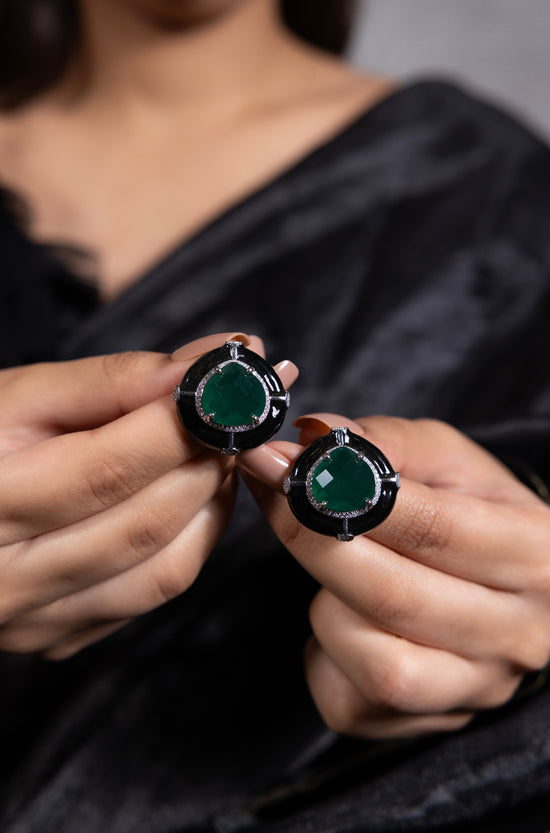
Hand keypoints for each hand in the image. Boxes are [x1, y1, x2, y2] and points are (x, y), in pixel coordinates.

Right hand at [0, 332, 296, 659]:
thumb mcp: (19, 395)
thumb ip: (116, 378)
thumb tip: (211, 363)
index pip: (108, 467)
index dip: (184, 424)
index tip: (231, 386)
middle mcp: (4, 581)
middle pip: (146, 522)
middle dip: (209, 459)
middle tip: (234, 414)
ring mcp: (33, 621)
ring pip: (165, 568)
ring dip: (210, 502)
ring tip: (212, 451)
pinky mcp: (58, 637)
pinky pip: (152, 592)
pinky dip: (189, 539)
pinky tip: (184, 496)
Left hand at [239, 414, 549, 738]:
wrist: (507, 585)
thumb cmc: (474, 510)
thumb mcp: (449, 459)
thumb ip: (385, 442)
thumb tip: (312, 440)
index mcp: (534, 553)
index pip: (432, 528)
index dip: (346, 494)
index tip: (280, 462)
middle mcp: (518, 632)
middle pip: (394, 598)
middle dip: (311, 540)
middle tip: (271, 494)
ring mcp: (476, 687)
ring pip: (374, 663)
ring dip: (326, 604)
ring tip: (331, 566)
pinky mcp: (429, 720)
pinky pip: (350, 700)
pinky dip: (324, 652)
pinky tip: (340, 616)